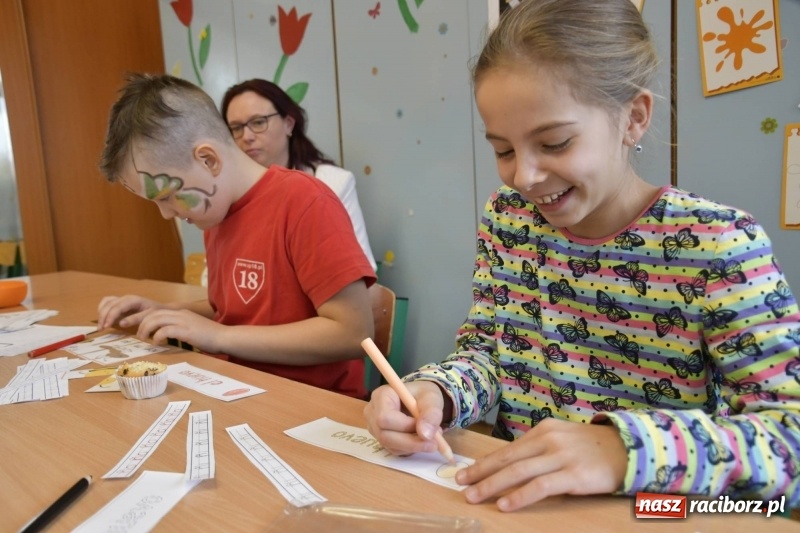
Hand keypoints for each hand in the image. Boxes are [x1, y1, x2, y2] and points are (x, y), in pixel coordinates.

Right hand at [97, 295, 164, 329]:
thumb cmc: (155, 313)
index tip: (106, 326)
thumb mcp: (148, 316)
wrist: (160, 309)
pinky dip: (103, 309)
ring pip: (106, 302)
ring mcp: (122, 299)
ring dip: (101, 313)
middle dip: (103, 316)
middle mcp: (126, 298)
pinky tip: (103, 319)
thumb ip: (135, 319)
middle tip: (101, 329)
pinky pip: (107, 303)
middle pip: (109, 304)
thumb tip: (121, 323)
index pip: (118, 307)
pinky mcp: (120, 303)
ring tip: (101, 326)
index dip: (110, 316)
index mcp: (133, 300)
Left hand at [136, 308, 225, 352]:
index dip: (147, 319)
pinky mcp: (186, 331)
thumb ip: (181, 329)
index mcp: (182, 313)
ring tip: (145, 339)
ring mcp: (184, 321)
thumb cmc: (211, 337)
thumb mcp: (193, 329)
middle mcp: (181, 314)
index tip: (142, 329)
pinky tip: (157, 343)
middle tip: (140, 336)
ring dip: (147, 329)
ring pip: (157, 320)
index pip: (158, 311)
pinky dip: (157, 336)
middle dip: (143, 324)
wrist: (225, 337)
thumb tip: (168, 336)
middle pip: (154, 314)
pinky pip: (165, 330)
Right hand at [364, 381, 447, 455]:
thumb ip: (431, 413)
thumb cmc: (423, 395)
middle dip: (411, 442)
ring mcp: (374, 428)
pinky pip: (395, 450)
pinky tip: (420, 439)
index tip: (426, 427)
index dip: (406, 426)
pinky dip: (411, 449)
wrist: (420, 400)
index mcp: (381, 396)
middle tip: (435, 443)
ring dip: (413, 446)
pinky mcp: (381, 439)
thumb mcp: (432, 398)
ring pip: (391, 446)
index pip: (385, 418)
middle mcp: (372, 412)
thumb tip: (425, 435)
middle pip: (385, 436)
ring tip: (431, 437)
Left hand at [456, 418, 626, 511]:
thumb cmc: (592, 448)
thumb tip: (509, 465)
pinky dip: (520, 496)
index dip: (484, 462)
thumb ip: (538, 450)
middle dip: (481, 472)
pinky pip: (541, 486)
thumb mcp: (562, 440)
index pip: (507, 450)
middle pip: (507, 459)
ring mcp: (561, 456)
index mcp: (543, 430)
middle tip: (460, 484)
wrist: (630, 448)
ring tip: (474, 496)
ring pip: (518, 472)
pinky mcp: (574, 475)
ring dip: (492, 485)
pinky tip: (505, 504)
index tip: (464, 471)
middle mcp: (548, 440)